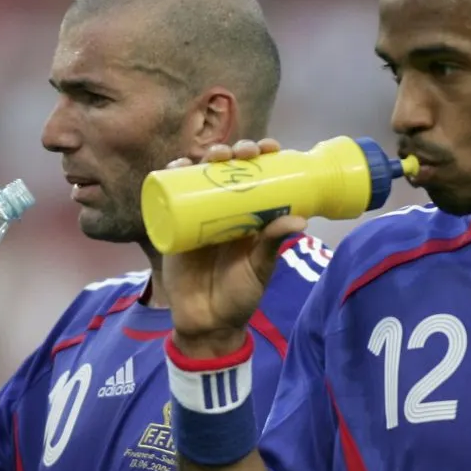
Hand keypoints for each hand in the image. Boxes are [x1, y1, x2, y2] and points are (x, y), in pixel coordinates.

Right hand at [162, 139, 306, 357]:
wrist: (207, 323)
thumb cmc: (240, 295)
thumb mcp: (260, 268)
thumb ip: (273, 244)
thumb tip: (300, 219)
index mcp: (251, 215)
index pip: (258, 176)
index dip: (263, 156)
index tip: (270, 148)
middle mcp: (225, 210)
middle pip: (228, 170)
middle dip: (234, 152)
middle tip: (241, 154)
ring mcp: (198, 217)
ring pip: (200, 176)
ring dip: (204, 157)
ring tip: (212, 156)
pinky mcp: (174, 226)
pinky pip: (170, 196)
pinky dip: (171, 175)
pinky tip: (177, 164)